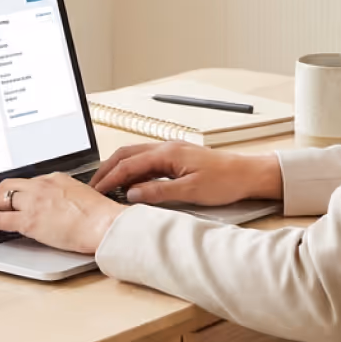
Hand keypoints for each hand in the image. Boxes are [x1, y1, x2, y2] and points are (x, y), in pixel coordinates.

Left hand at [0, 173, 126, 254]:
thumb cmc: (101, 216)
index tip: (10, 200)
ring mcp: (34, 201)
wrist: (106, 224)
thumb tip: (61, 209)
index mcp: (56, 178)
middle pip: (8, 185)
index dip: (15, 193)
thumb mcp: (83, 197)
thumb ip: (66, 198)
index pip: (27, 182)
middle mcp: (42, 185)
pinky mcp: (29, 220)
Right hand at [89, 142, 281, 206]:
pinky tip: (130, 181)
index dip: (110, 178)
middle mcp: (167, 147)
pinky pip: (146, 159)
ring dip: (119, 167)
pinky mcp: (177, 156)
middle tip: (93, 187)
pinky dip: (132, 168)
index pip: (129, 164)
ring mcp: (172, 150)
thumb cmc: (224, 181)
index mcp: (168, 153)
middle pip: (127, 154)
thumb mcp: (190, 192)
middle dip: (107, 169)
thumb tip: (132, 194)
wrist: (247, 173)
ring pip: (135, 155)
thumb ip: (158, 192)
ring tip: (106, 184)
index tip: (96, 191)